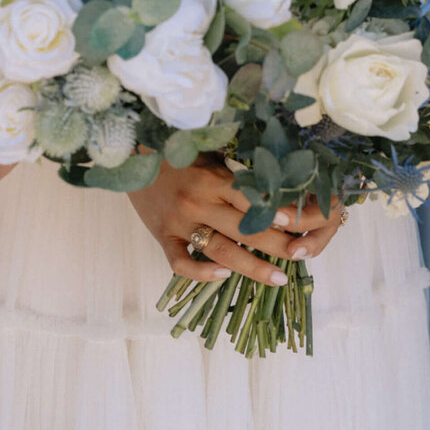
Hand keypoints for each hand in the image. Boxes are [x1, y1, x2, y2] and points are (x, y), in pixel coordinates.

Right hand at [128, 155, 342, 286]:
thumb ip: (234, 167)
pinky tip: (223, 277)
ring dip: (252, 268)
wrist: (129, 155)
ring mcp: (178, 223)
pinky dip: (202, 273)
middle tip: (300, 257)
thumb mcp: (207, 150)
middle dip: (276, 245)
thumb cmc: (176, 150)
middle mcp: (197, 202)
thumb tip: (275, 177)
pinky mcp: (162, 237)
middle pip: (243, 230)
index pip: (249, 199)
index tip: (298, 224)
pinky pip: (181, 263)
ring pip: (221, 252)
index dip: (273, 212)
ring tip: (279, 279)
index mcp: (210, 177)